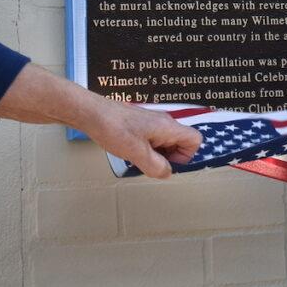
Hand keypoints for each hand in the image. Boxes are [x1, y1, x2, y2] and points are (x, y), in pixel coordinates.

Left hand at [81, 100, 201, 177]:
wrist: (91, 113)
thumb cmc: (114, 129)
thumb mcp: (137, 153)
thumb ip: (156, 166)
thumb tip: (167, 173)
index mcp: (168, 127)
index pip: (194, 140)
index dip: (186, 157)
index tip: (167, 164)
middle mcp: (164, 122)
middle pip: (180, 142)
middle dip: (169, 158)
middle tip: (150, 164)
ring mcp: (152, 122)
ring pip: (166, 142)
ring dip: (157, 155)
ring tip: (138, 158)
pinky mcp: (140, 124)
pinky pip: (153, 140)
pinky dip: (147, 149)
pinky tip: (131, 152)